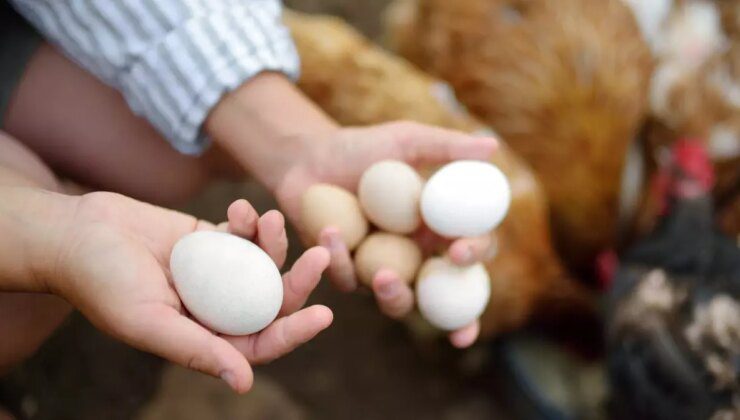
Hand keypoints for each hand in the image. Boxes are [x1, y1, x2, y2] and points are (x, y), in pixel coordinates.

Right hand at [48, 192, 330, 392]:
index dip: (294, 333)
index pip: (260, 344)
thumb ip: (195, 350)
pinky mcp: (211, 240)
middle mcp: (216, 309)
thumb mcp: (147, 321)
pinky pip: (243, 233)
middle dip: (299, 281)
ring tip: (272, 219)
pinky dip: (249, 221)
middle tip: (321, 255)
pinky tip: (243, 208)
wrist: (76, 233)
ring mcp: (216, 274)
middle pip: (270, 301)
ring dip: (275, 242)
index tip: (324, 314)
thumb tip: (243, 384)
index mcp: (204, 338)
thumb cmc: (101, 282)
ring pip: (262, 264)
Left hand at [274, 122, 496, 347]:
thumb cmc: (362, 147)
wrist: (309, 158)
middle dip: (446, 309)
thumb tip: (493, 146)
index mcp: (441, 227)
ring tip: (382, 277)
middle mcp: (419, 256)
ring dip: (395, 297)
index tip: (460, 250)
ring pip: (399, 302)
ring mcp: (384, 269)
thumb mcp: (405, 141)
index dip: (476, 254)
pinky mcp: (348, 274)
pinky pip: (349, 279)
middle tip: (440, 279)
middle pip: (445, 296)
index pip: (474, 248)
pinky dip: (339, 259)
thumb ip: (447, 147)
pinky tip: (329, 232)